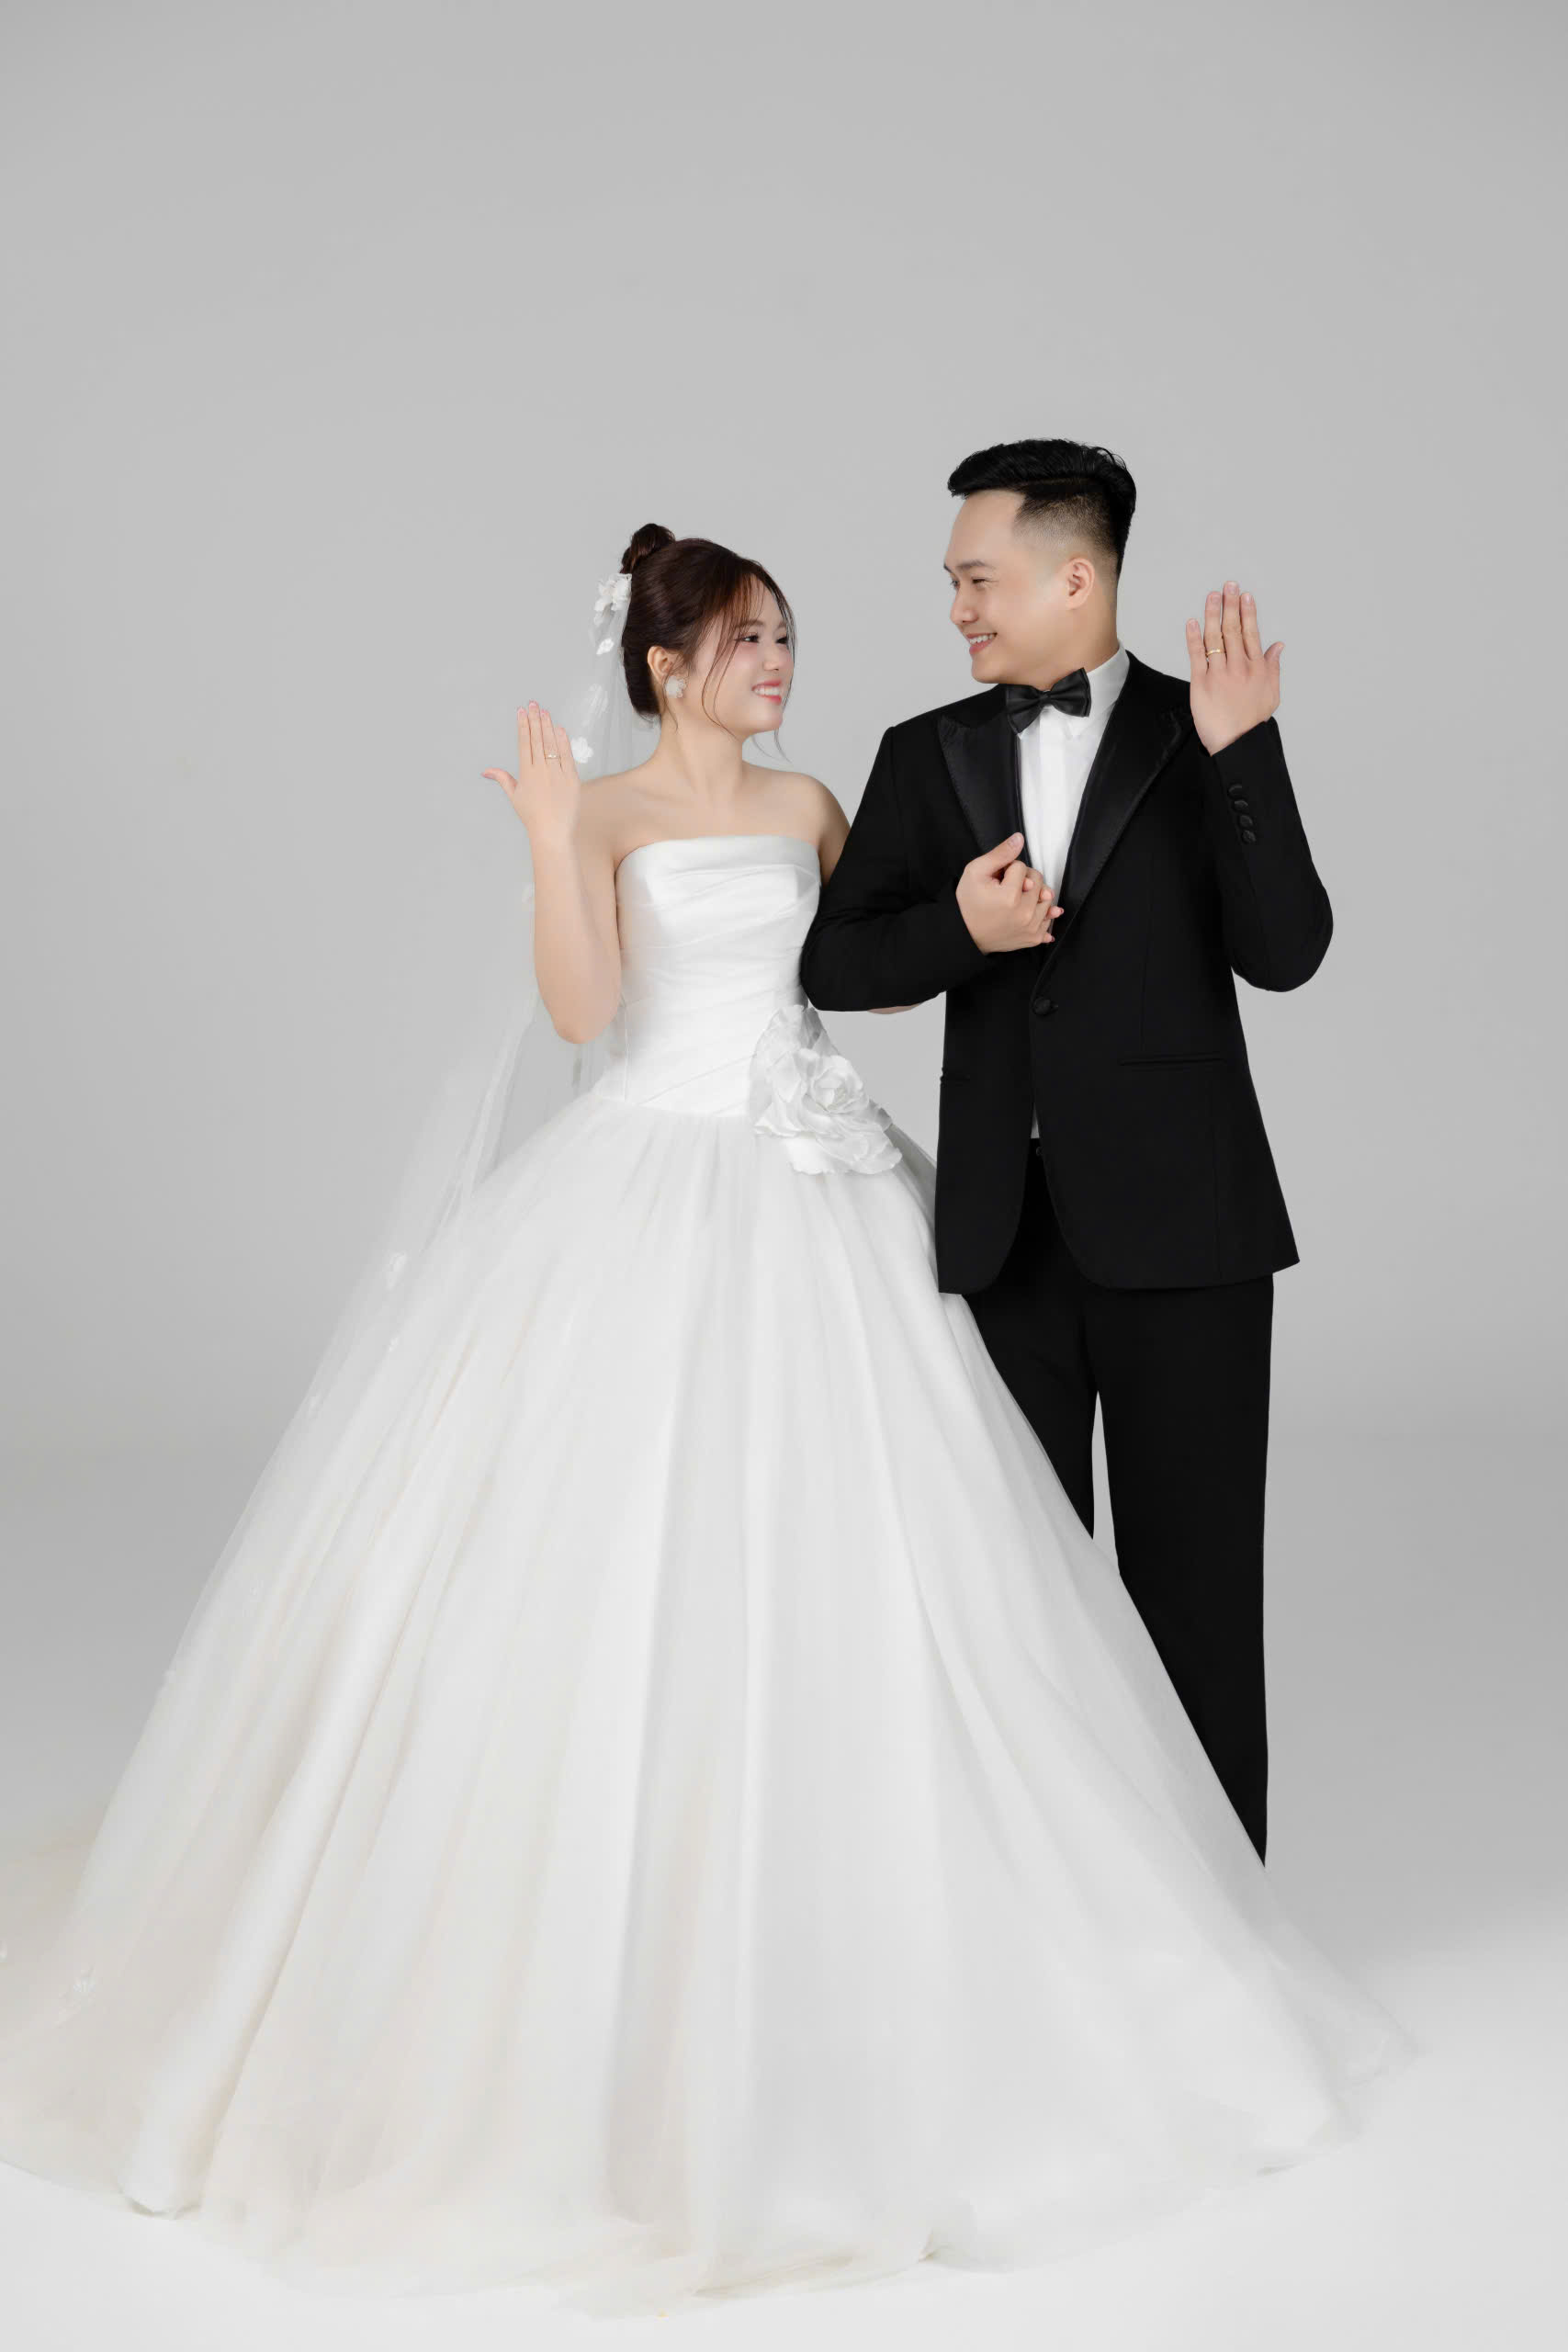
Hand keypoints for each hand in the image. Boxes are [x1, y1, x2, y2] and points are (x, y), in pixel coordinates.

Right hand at [481, 701, 580, 841]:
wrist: (552, 832)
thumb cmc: (532, 816)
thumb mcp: (515, 796)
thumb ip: (502, 779)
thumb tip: (485, 771)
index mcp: (527, 773)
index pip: (524, 743)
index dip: (523, 726)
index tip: (521, 711)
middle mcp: (542, 771)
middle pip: (538, 739)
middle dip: (535, 719)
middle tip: (533, 703)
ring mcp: (558, 774)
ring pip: (552, 744)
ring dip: (548, 726)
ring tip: (544, 711)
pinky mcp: (572, 779)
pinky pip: (567, 756)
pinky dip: (563, 741)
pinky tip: (560, 729)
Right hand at [956, 832, 1061, 952]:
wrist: (965, 934)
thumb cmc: (968, 904)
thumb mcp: (975, 871)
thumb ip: (1000, 853)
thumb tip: (1019, 838)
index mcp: (1010, 896)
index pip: (1022, 867)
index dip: (1008, 870)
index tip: (997, 880)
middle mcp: (1024, 914)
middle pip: (1038, 880)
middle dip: (1024, 880)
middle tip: (1005, 889)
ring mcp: (1031, 928)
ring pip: (1046, 897)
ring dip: (1034, 895)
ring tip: (1016, 900)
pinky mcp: (1034, 938)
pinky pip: (1049, 918)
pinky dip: (1041, 913)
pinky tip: (1029, 912)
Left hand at [1185, 581, 1282, 754]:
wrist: (1237, 743)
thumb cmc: (1252, 722)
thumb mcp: (1271, 693)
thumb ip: (1274, 667)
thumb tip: (1278, 645)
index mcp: (1257, 668)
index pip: (1251, 633)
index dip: (1247, 612)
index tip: (1245, 596)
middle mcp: (1239, 668)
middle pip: (1234, 630)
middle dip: (1231, 605)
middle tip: (1229, 585)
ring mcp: (1219, 674)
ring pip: (1215, 638)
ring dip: (1213, 614)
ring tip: (1212, 596)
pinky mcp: (1201, 684)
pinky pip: (1197, 656)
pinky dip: (1194, 637)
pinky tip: (1193, 621)